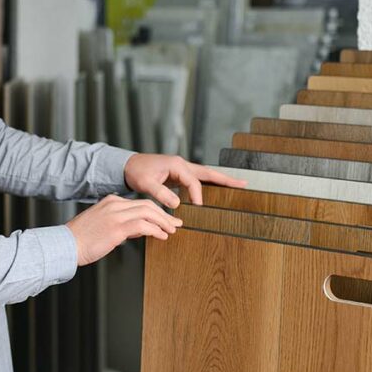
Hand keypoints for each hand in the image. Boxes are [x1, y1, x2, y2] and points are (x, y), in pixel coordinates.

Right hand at [66, 195, 181, 265]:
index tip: (165, 220)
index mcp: (110, 201)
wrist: (65, 245)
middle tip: (175, 223)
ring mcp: (116, 214)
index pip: (139, 203)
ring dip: (163, 221)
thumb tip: (137, 230)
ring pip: (148, 212)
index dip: (156, 211)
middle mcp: (114, 204)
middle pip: (147, 205)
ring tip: (172, 230)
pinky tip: (161, 236)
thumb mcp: (101, 225)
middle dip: (164, 215)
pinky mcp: (116, 227)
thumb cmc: (81, 239)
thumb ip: (119, 224)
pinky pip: (143, 225)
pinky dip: (155, 230)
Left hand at [124, 153, 246, 208]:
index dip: (197, 195)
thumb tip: (178, 204)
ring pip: (205, 175)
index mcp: (176, 164)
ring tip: (236, 186)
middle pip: (208, 173)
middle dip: (225, 179)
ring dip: (220, 180)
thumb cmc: (136, 172)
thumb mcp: (146, 183)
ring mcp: (182, 169)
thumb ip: (161, 193)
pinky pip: (197, 180)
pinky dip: (208, 184)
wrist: (128, 166)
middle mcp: (182, 165)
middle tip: (243, 184)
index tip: (198, 207)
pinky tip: (215, 190)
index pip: (193, 181)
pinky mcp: (179, 175)